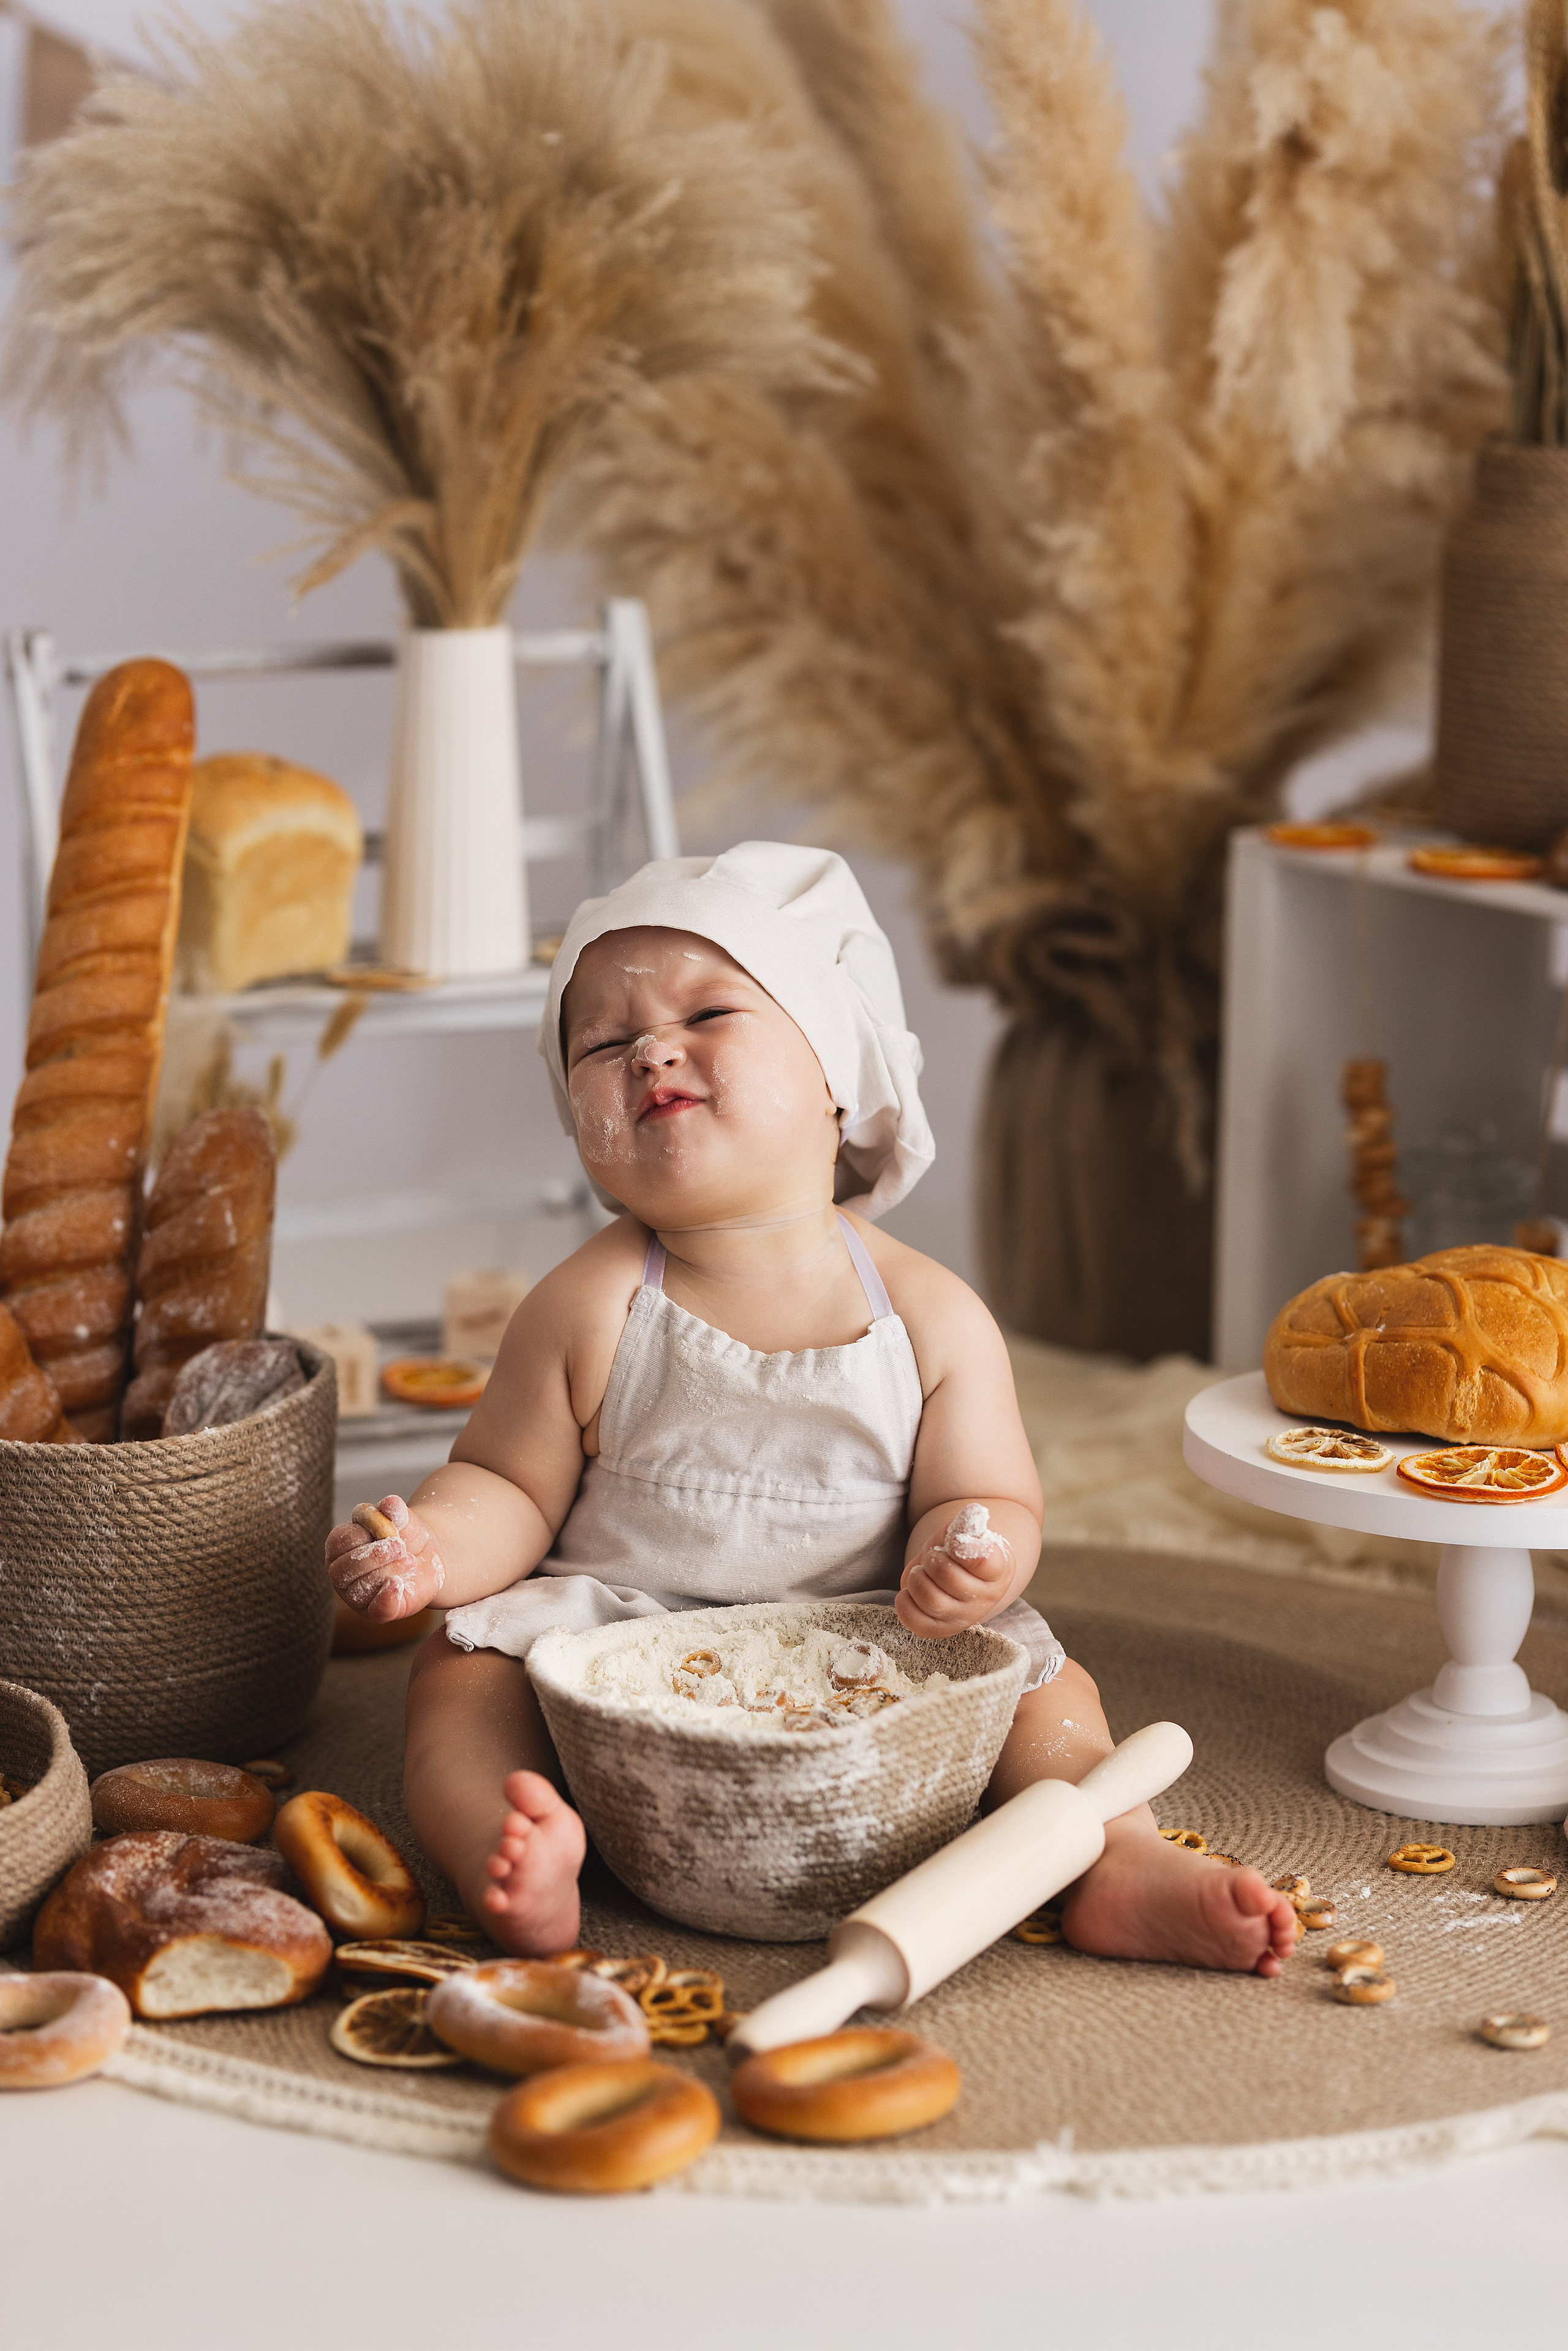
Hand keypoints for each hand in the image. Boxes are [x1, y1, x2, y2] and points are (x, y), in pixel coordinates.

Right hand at [325, 1494, 445, 1621]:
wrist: (429, 1557)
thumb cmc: (406, 1535)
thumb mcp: (402, 1518)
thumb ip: (394, 1510)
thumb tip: (390, 1503)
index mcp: (340, 1546)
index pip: (339, 1541)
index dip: (362, 1534)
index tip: (388, 1528)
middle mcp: (342, 1573)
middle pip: (344, 1569)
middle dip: (373, 1556)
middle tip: (400, 1546)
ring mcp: (357, 1595)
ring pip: (360, 1589)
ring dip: (387, 1572)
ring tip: (409, 1561)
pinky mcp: (378, 1611)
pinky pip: (376, 1610)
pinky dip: (386, 1598)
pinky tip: (398, 1584)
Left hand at [895, 1504, 1014, 1639]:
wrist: (959, 1574)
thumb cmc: (963, 1549)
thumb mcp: (966, 1532)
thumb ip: (967, 1524)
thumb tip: (973, 1514)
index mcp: (999, 1569)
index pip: (981, 1560)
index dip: (958, 1546)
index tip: (953, 1541)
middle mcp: (987, 1598)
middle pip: (947, 1576)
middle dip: (932, 1559)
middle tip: (934, 1556)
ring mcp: (964, 1618)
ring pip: (929, 1598)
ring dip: (917, 1577)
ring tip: (922, 1572)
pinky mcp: (941, 1630)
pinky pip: (915, 1620)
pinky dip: (905, 1601)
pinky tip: (911, 1590)